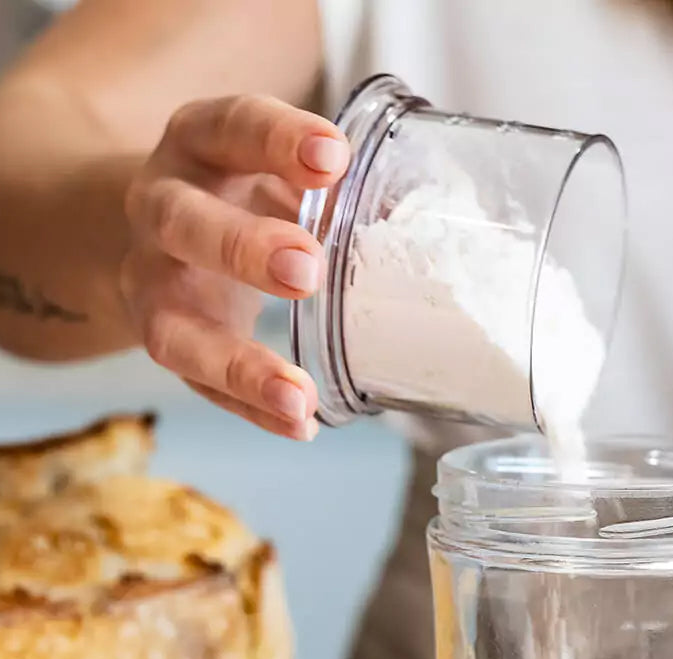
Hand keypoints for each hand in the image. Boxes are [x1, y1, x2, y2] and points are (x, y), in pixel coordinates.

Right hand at [121, 95, 350, 439]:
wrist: (168, 229)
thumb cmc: (249, 191)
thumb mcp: (286, 171)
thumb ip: (340, 191)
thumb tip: (427, 215)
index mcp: (199, 145)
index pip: (231, 127)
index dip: (278, 139)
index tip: (334, 157)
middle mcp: (160, 208)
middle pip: (181, 222)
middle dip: (243, 248)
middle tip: (309, 269)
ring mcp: (152, 281)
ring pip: (172, 326)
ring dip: (238, 363)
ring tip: (298, 396)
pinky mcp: (163, 338)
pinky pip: (199, 383)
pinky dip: (249, 406)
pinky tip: (299, 425)